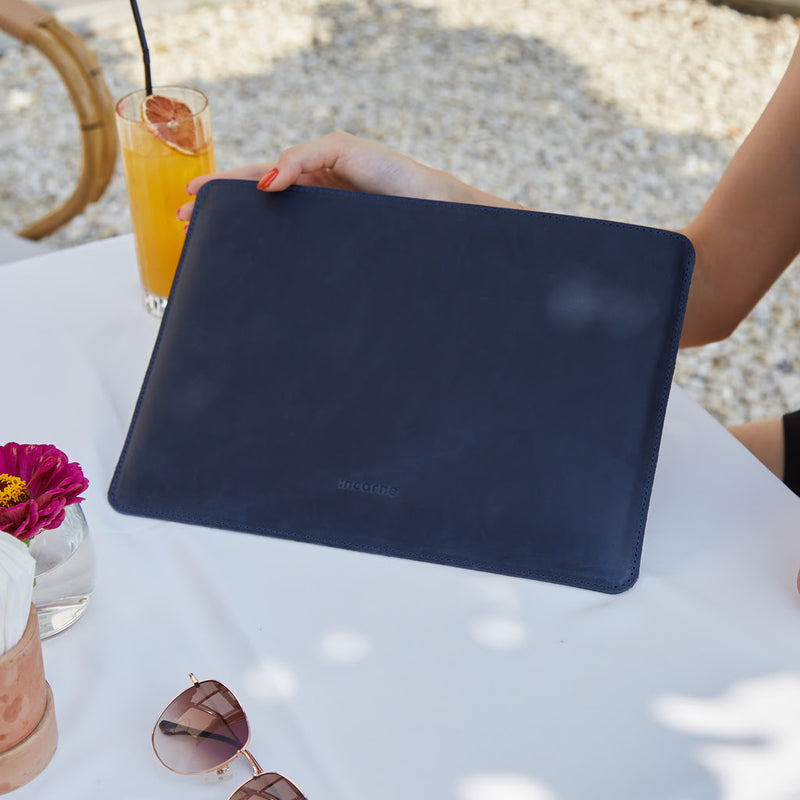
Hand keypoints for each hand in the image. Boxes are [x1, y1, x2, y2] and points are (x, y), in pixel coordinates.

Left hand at [177, 130, 523, 222]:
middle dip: (219, 200)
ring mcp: (326, 163)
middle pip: (256, 186)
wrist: (439, 216)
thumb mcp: (345, 247)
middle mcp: (315, 184)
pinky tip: (264, 187)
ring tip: (201, 196)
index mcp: (314, 208)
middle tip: (182, 215)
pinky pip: (306, 158)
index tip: (194, 228)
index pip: (263, 207)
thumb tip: (281, 257)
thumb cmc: (399, 234)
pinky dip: (285, 170)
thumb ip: (312, 249)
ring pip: (270, 171)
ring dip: (235, 183)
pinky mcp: (343, 149)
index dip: (231, 213)